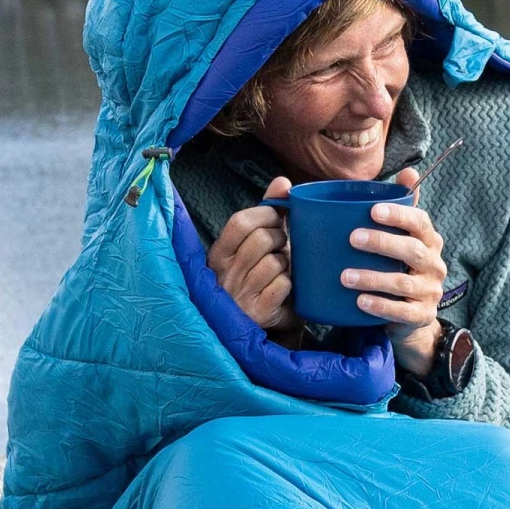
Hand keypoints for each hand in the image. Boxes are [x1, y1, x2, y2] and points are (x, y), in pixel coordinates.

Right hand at [208, 176, 297, 338]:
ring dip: (288, 263)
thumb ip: (267, 211)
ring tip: (284, 270)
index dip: (266, 215)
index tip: (278, 220)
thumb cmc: (259, 276)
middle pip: (262, 239)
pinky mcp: (259, 313)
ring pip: (275, 262)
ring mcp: (240, 295)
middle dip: (282, 238)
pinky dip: (291, 283)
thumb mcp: (254, 244)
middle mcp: (225, 274)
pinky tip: (287, 289)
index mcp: (219, 253)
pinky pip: (283, 284)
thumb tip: (283, 181)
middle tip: (283, 247)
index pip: (240, 221)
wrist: (262, 327)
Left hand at [342, 167, 445, 375]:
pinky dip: (380, 306)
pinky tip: (359, 302)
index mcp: (429, 240)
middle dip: (382, 242)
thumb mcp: (401, 238)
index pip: (420, 222)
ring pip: (403, 283)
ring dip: (373, 278)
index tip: (373, 211)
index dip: (399, 215)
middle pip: (412, 250)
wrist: (411, 317)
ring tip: (345, 276)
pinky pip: (402, 311)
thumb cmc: (399, 268)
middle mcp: (434, 264)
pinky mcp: (422, 315)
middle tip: (352, 238)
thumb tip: (410, 171)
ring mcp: (430, 291)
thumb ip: (400, 208)